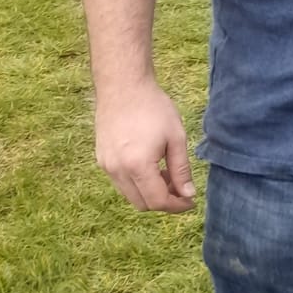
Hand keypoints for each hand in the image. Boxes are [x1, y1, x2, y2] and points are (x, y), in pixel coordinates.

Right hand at [94, 81, 196, 212]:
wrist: (123, 86)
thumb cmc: (153, 108)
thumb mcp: (175, 138)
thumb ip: (181, 170)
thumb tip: (188, 195)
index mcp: (137, 166)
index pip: (158, 201)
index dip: (177, 206)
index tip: (190, 200)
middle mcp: (117, 170)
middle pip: (142, 204)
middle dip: (164, 202)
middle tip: (181, 188)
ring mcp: (106, 165)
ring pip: (130, 195)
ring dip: (150, 193)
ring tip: (166, 174)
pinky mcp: (101, 159)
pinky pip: (120, 183)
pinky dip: (137, 183)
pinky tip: (150, 167)